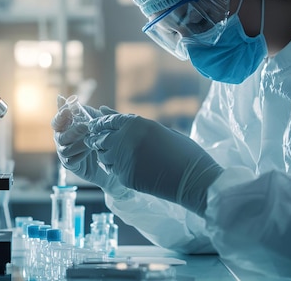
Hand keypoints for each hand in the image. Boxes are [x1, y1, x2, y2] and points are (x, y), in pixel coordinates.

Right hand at [52, 96, 126, 196]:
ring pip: (65, 150)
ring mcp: (64, 153)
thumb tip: (95, 105)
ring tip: (92, 141)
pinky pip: (71, 160)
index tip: (67, 110)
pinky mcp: (70, 164)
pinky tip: (92, 151)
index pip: (57, 122)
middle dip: (73, 131)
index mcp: (65, 127)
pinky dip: (82, 155)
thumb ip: (91, 113)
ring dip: (80, 144)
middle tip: (86, 127)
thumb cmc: (101, 136)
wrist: (108, 157)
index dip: (60, 116)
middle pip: (60, 136)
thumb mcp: (99, 123)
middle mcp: (62, 139)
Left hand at [86, 113, 223, 215]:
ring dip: (107, 155)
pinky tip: (130, 168)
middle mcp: (126, 140)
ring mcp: (124, 160)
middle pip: (101, 139)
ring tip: (120, 156)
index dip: (101, 123)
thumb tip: (105, 110)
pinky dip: (117, 169)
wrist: (193, 179)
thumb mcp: (159, 130)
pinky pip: (113, 171)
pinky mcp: (125, 177)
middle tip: (104, 143)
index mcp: (137, 124)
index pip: (109, 121)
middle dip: (100, 141)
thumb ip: (132, 123)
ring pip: (103, 156)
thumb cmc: (182, 151)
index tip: (97, 126)